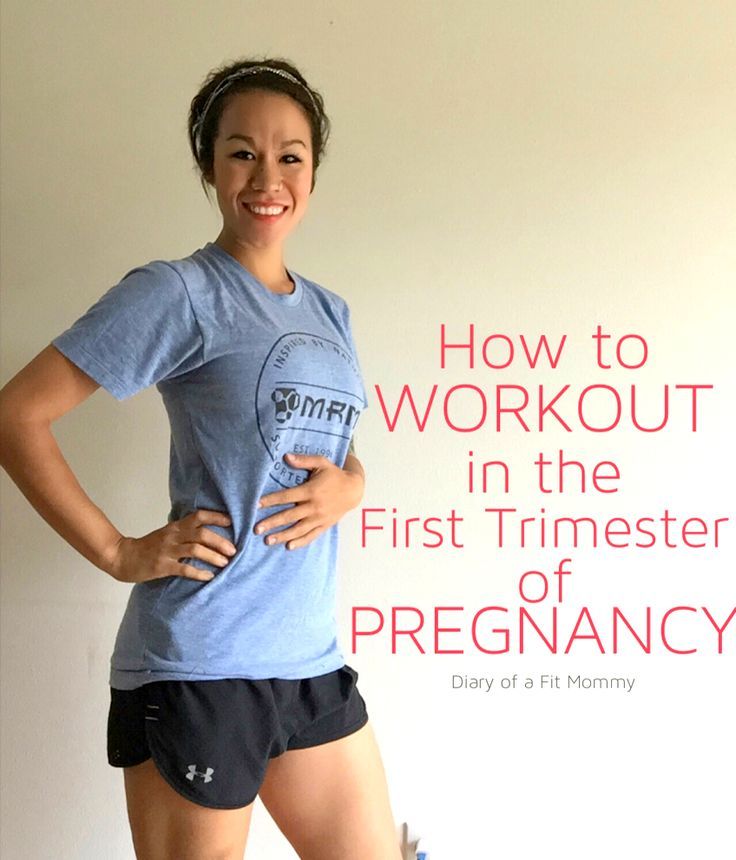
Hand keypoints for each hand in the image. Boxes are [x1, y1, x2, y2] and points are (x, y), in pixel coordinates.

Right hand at [108, 509, 236, 583]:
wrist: (124, 557)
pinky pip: (184, 569)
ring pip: (195, 550)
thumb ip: (185, 531)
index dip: (216, 517)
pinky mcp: (163, 566)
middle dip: (220, 542)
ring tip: (225, 563)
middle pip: (202, 534)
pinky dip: (199, 573)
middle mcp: (173, 536)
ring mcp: (168, 551)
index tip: (232, 522)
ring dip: (213, 556)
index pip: (199, 516)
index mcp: (176, 526)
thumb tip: (210, 532)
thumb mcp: (168, 533)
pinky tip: (209, 576)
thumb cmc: (149, 546)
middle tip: (233, 550)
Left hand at [254, 452, 363, 550]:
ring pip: (298, 529)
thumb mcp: (321, 463)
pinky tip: (288, 546)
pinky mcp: (325, 525)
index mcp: (311, 490)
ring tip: (268, 540)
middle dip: (272, 522)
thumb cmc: (335, 475)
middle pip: (289, 516)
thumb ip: (304, 460)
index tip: (256, 505)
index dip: (271, 500)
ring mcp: (320, 518)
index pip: (287, 496)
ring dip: (283, 535)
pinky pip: (311, 535)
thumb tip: (286, 457)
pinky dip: (300, 542)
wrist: (354, 490)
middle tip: (256, 529)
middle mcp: (314, 506)